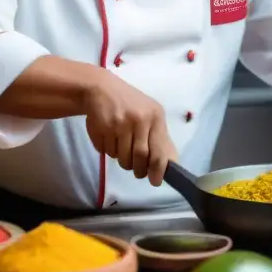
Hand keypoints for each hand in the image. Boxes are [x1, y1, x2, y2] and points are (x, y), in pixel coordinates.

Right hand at [83, 71, 178, 185]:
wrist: (101, 89)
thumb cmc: (131, 105)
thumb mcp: (150, 115)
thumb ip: (160, 138)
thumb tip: (171, 163)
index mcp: (155, 116)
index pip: (158, 150)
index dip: (157, 169)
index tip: (155, 181)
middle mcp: (138, 120)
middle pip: (139, 158)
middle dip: (138, 169)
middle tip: (137, 171)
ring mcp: (118, 124)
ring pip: (122, 158)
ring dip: (122, 160)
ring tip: (122, 148)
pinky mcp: (101, 128)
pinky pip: (106, 152)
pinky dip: (108, 151)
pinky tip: (109, 138)